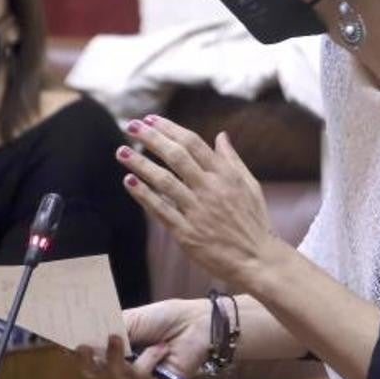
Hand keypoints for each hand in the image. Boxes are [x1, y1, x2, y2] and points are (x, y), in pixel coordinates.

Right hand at [77, 299, 208, 378]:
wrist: (197, 324)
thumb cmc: (167, 318)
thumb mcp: (134, 318)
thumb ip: (110, 327)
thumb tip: (85, 332)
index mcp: (113, 345)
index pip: (87, 352)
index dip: (72, 349)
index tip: (61, 339)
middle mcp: (121, 364)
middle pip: (93, 370)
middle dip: (85, 359)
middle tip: (82, 346)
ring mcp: (136, 378)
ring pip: (116, 373)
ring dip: (127, 355)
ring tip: (147, 341)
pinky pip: (141, 378)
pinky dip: (151, 360)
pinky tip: (164, 350)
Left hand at [116, 115, 282, 286]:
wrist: (257, 259)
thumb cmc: (254, 222)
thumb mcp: (250, 185)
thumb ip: (232, 160)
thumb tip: (221, 136)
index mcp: (225, 175)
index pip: (193, 144)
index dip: (169, 129)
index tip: (150, 119)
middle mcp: (210, 189)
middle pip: (176, 157)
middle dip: (151, 138)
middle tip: (131, 126)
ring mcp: (197, 210)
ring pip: (164, 181)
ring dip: (141, 164)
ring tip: (122, 151)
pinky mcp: (186, 232)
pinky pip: (161, 210)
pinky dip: (144, 195)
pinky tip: (129, 182)